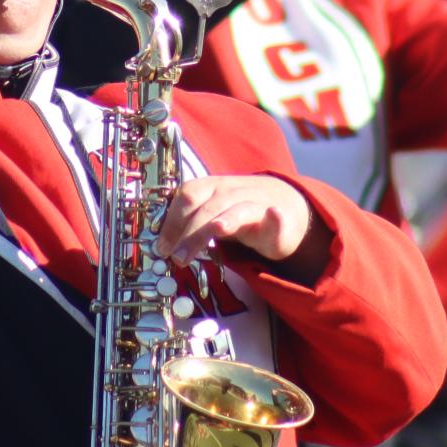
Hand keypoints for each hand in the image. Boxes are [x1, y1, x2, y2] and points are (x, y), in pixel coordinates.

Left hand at [157, 174, 330, 282]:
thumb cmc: (239, 212)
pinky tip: (275, 215)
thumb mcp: (212, 213)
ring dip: (224, 222)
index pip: (187, 196)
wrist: (285, 205)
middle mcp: (233, 192)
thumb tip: (160, 243)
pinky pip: (277, 217)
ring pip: (237, 211)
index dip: (172, 220)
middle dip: (191, 232)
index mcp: (212, 188)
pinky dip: (276, 217)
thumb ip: (189, 223)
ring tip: (216, 231)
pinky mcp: (281, 221)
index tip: (161, 246)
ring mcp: (258, 204)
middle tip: (178, 258)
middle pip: (208, 207)